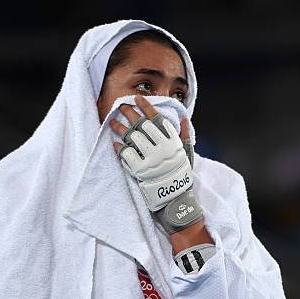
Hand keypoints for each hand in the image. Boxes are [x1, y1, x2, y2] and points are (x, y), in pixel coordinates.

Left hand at [111, 95, 202, 234]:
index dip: (146, 106)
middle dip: (130, 113)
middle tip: (120, 106)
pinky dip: (119, 148)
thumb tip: (182, 118)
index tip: (137, 98)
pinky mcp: (140, 171)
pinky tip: (114, 143)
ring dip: (120, 128)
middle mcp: (162, 148)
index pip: (157, 118)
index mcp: (172, 142)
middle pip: (142, 125)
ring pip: (132, 137)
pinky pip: (126, 154)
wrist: (175, 200)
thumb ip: (184, 136)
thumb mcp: (187, 155)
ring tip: (112, 122)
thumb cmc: (181, 177)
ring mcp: (150, 159)